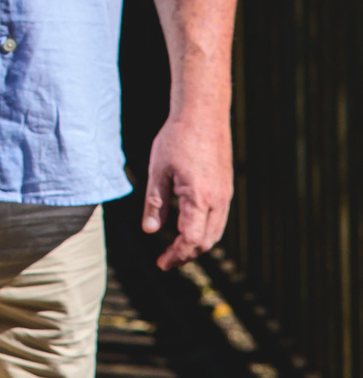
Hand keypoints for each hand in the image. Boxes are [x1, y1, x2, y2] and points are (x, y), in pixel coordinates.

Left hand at [141, 112, 232, 270]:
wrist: (203, 113)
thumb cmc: (177, 138)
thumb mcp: (158, 171)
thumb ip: (155, 203)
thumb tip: (150, 231)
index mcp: (199, 198)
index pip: (190, 240)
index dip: (176, 255)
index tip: (161, 263)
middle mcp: (218, 200)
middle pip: (206, 241)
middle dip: (187, 255)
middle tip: (166, 260)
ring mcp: (225, 194)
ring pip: (215, 231)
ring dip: (197, 244)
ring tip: (176, 249)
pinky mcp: (226, 187)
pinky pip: (219, 218)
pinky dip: (205, 230)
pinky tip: (188, 227)